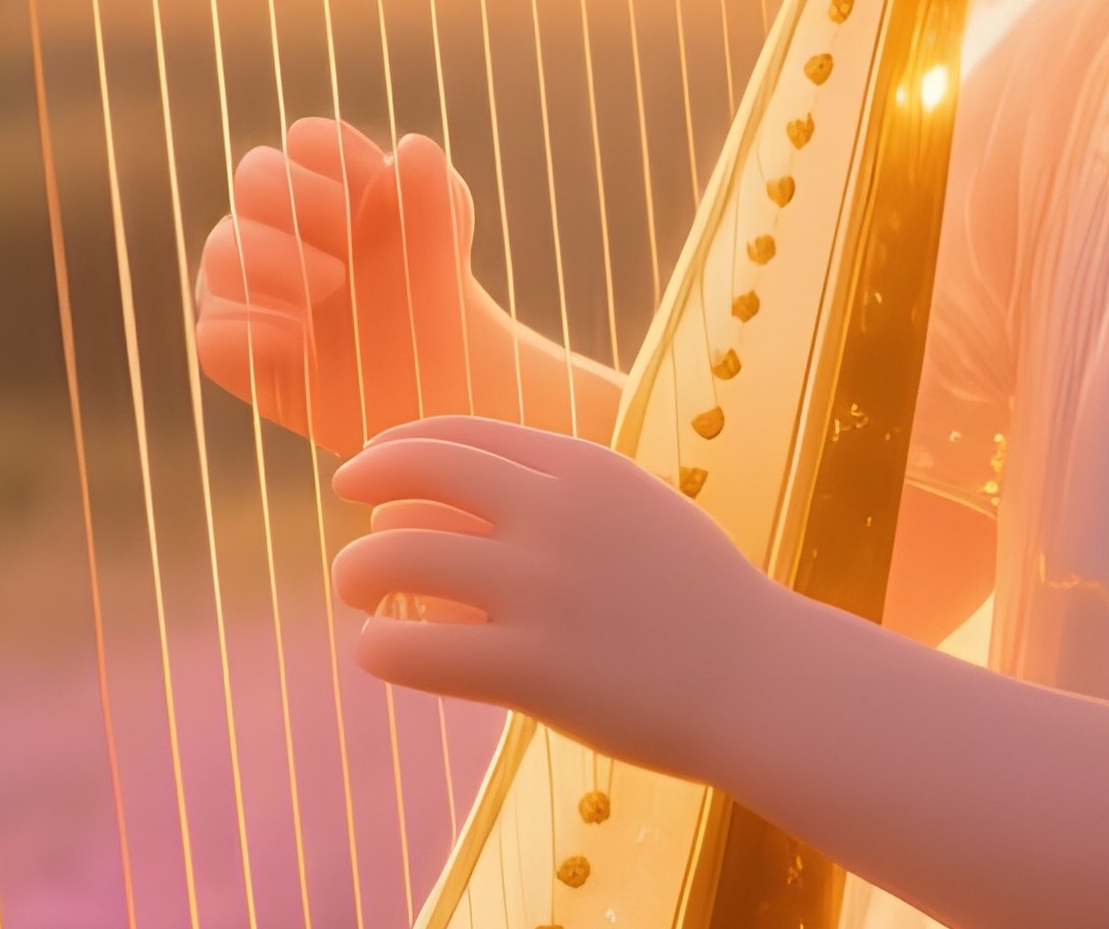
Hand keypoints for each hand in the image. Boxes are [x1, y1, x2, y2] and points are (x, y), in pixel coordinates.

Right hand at [195, 119, 489, 457]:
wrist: (426, 366)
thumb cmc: (429, 282)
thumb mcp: (445, 235)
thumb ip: (433, 191)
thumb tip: (412, 149)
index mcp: (324, 179)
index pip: (308, 140)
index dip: (342, 160)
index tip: (380, 193)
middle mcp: (273, 220)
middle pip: (255, 177)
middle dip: (306, 202)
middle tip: (352, 240)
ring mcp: (245, 281)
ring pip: (221, 251)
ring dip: (278, 263)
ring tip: (334, 285)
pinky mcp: (232, 345)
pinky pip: (213, 336)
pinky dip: (255, 336)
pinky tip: (304, 341)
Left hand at [330, 413, 782, 781]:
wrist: (760, 676)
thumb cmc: (698, 599)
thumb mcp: (638, 511)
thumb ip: (563, 494)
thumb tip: (458, 499)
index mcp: (583, 466)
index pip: (461, 432)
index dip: (401, 443)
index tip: (374, 461)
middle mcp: (553, 512)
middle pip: (418, 472)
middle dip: (368, 481)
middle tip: (349, 507)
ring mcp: (539, 588)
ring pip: (395, 556)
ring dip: (358, 568)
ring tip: (356, 587)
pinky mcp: (531, 669)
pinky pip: (413, 648)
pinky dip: (380, 645)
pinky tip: (378, 650)